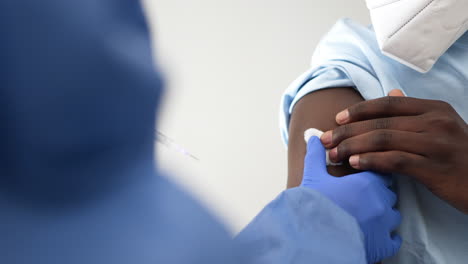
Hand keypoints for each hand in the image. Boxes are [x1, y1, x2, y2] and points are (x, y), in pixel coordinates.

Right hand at [301, 137, 400, 262]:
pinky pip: (393, 240)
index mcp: (367, 182)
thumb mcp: (313, 176)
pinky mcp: (382, 244)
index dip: (372, 175)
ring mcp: (384, 223)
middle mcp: (381, 200)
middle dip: (378, 193)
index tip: (363, 178)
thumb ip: (316, 155)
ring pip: (393, 215)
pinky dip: (388, 238)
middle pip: (388, 192)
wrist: (314, 235)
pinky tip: (379, 235)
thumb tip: (313, 138)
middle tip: (365, 196)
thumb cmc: (314, 205)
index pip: (381, 171)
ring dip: (383, 215)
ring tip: (369, 216)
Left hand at [321, 89, 467, 212]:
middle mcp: (435, 122)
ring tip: (333, 154)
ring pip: (384, 139)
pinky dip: (371, 160)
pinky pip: (395, 160)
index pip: (387, 104)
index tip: (337, 119)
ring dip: (353, 146)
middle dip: (347, 131)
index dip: (359, 110)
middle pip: (380, 123)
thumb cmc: (460, 155)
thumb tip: (392, 94)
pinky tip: (354, 163)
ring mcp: (436, 144)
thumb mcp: (442, 126)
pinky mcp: (435, 167)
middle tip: (325, 140)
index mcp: (434, 109)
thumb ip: (414, 111)